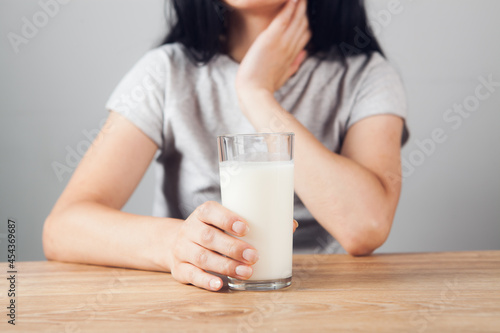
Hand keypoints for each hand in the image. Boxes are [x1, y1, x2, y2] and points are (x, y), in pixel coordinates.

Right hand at [168, 201, 298, 291]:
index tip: (245, 228)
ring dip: (225, 266)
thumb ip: (254, 222)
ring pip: (202, 257)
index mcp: (203, 213)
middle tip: (254, 256)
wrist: (176, 243)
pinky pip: (191, 275)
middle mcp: (190, 229)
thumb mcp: (225, 222)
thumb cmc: (213, 230)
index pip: (210, 211)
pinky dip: (206, 280)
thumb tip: (291, 225)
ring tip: (246, 272)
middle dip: (232, 247)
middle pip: (208, 237)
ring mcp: (183, 250)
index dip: (226, 218)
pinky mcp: (180, 269)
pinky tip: (220, 284)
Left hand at [236, 0, 310, 95]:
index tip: (307, 12)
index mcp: (292, 55)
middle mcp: (290, 47)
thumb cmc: (265, 87)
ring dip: (300, 4)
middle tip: (306, 0)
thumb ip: (295, 63)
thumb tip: (304, 54)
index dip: (308, 22)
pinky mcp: (271, 39)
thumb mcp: (284, 75)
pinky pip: (284, 18)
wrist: (254, 93)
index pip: (305, 34)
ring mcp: (282, 42)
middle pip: (304, 23)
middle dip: (306, 9)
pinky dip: (290, 6)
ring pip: (296, 18)